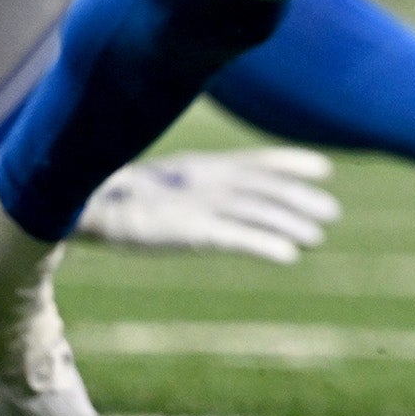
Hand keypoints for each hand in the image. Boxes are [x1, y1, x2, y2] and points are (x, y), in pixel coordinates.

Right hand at [77, 148, 339, 264]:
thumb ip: (191, 180)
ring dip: (289, 223)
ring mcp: (200, 204)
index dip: (290, 163)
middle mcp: (207, 181)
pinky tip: (287, 254)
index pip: (255, 161)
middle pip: (263, 189)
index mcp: (200, 167)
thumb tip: (210, 191)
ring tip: (317, 236)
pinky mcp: (190, 230)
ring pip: (257, 213)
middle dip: (298, 200)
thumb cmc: (121, 194)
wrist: (84, 203)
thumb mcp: (164, 180)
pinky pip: (236, 237)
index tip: (324, 168)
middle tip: (331, 213)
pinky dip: (264, 244)